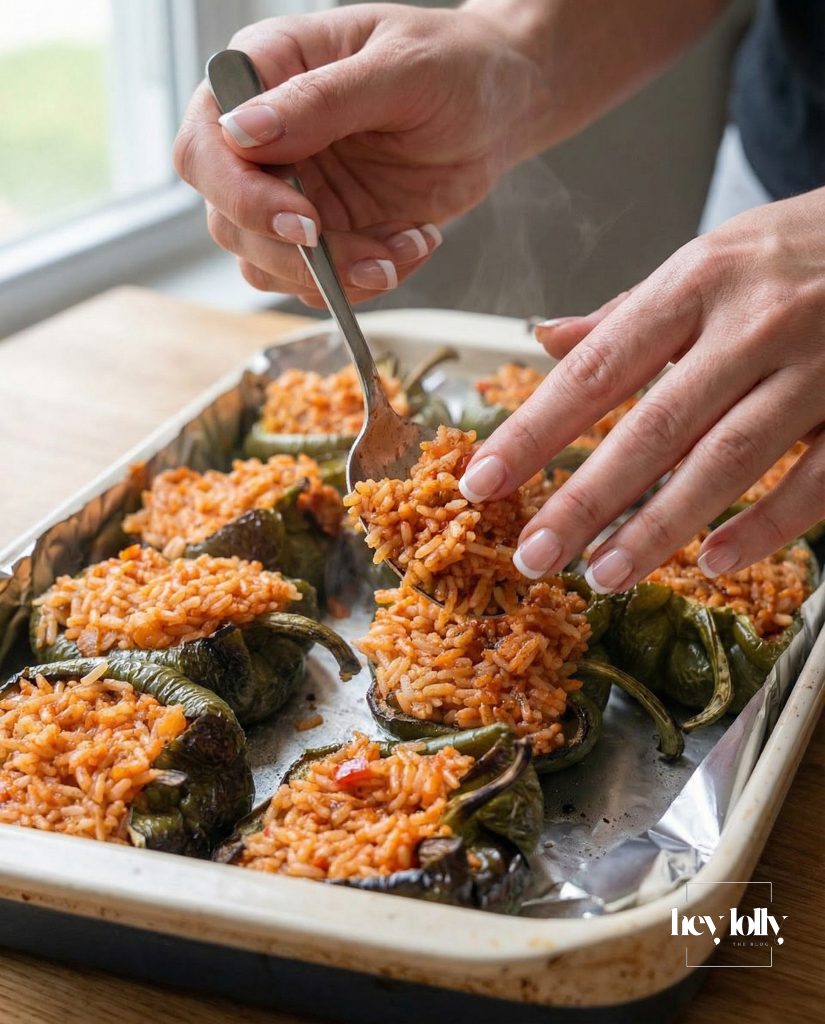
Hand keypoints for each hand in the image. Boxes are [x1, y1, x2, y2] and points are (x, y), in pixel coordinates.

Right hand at [173, 3, 548, 305]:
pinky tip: (412, 244)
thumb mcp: (399, 70)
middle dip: (298, 255)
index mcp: (264, 75)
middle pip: (227, 220)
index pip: (205, 146)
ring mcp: (293, 191)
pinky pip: (318, 283)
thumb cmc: (455, 65)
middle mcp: (265, 140)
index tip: (303, 220)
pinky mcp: (326, 232)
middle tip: (371, 254)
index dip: (240, 196)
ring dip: (338, 276)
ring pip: (267, 264)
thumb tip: (242, 130)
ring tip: (408, 245)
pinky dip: (364, 282)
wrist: (500, 107)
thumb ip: (321, 101)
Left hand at [459, 188, 824, 590]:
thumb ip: (627, 313)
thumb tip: (547, 339)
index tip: (481, 481)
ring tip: (603, 575)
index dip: (533, 430)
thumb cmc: (796, 250)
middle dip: (585, 499)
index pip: (596, 369)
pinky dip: (766, 526)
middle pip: (653, 426)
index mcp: (695, 282)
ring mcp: (814, 367)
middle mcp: (751, 324)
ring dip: (660, 526)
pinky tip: (715, 563)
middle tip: (533, 554)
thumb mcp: (707, 261)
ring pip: (727, 460)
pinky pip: (815, 479)